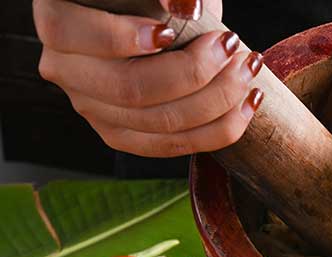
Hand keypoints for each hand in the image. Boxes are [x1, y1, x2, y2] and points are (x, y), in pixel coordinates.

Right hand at [33, 0, 261, 157]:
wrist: (161, 19)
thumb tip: (187, 7)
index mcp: (59, 24)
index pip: (80, 37)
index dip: (127, 38)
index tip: (173, 30)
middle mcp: (66, 71)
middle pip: (130, 89)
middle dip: (195, 71)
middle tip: (231, 43)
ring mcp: (94, 110)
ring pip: (159, 123)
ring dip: (218, 99)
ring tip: (247, 68)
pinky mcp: (125, 136)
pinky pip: (175, 146)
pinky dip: (221, 129)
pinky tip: (249, 103)